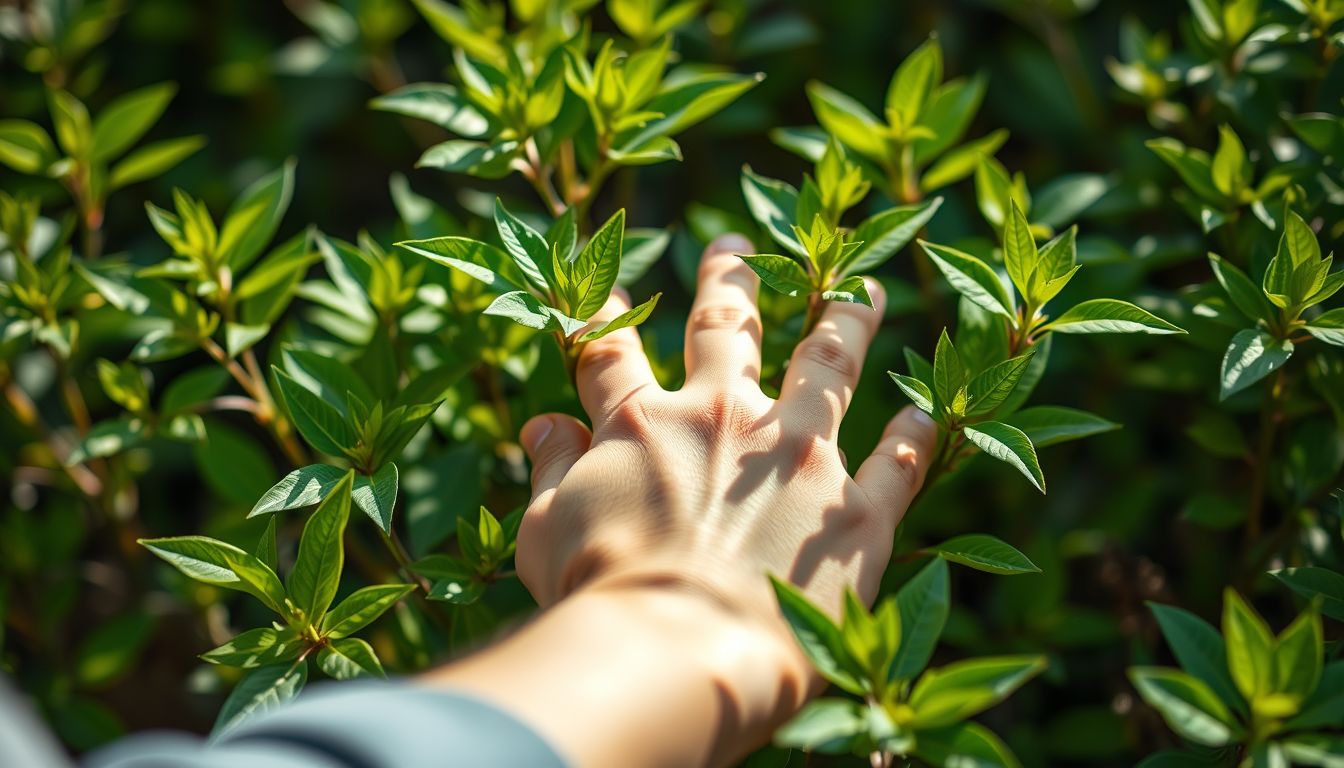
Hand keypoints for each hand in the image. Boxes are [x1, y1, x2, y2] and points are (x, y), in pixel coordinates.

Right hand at [517, 233, 935, 625]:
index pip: (614, 353)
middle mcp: (723, 419)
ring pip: (827, 364)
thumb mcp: (546, 532)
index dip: (608, 318)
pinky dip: (912, 435)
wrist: (678, 651)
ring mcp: (798, 457)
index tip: (613, 292)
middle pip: (726, 327)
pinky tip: (923, 412)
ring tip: (864, 289)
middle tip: (737, 246)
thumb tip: (540, 426)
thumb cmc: (600, 598)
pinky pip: (895, 463)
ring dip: (846, 319)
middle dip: (729, 280)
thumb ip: (551, 470)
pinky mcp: (856, 511)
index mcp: (642, 424)